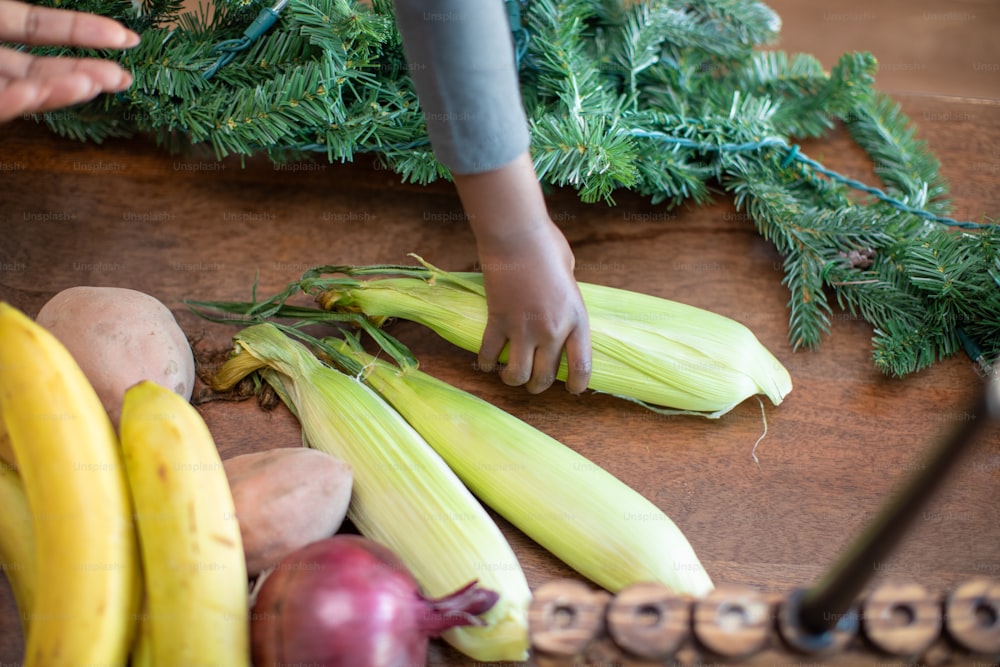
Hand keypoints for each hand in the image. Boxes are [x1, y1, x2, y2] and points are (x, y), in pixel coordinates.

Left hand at [0, 0, 139, 122]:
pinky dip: (11, 103)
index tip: (126, 38)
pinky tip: (33, 97)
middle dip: (81, 71)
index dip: (80, 29)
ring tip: (90, 87)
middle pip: (35, 67)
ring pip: (20, 91)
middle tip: (122, 79)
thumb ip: (14, 16)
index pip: (36, 27)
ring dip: (56, 91)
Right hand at [453, 151, 592, 394]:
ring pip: (517, 374)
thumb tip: (561, 298)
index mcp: (576, 319)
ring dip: (512, 379)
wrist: (517, 236)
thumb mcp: (570, 273)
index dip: (577, 385)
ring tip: (508, 375)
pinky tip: (486, 363)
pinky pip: (489, 354)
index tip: (571, 390)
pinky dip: (486, 363)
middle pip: (544, 377)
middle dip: (537, 385)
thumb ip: (567, 294)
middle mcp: (552, 331)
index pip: (582, 367)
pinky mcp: (497, 322)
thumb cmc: (547, 246)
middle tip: (531, 381)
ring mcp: (523, 329)